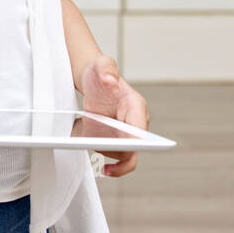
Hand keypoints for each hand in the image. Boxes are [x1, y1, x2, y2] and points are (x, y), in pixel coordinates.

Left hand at [80, 55, 148, 176]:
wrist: (93, 79)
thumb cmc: (100, 73)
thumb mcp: (101, 64)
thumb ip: (106, 68)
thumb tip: (110, 80)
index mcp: (136, 106)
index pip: (141, 129)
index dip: (137, 142)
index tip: (127, 149)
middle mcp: (135, 122)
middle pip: (136, 147)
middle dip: (123, 156)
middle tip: (109, 167)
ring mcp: (126, 132)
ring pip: (125, 155)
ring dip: (112, 158)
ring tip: (97, 159)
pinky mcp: (115, 139)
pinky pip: (116, 155)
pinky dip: (109, 162)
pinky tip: (101, 165)